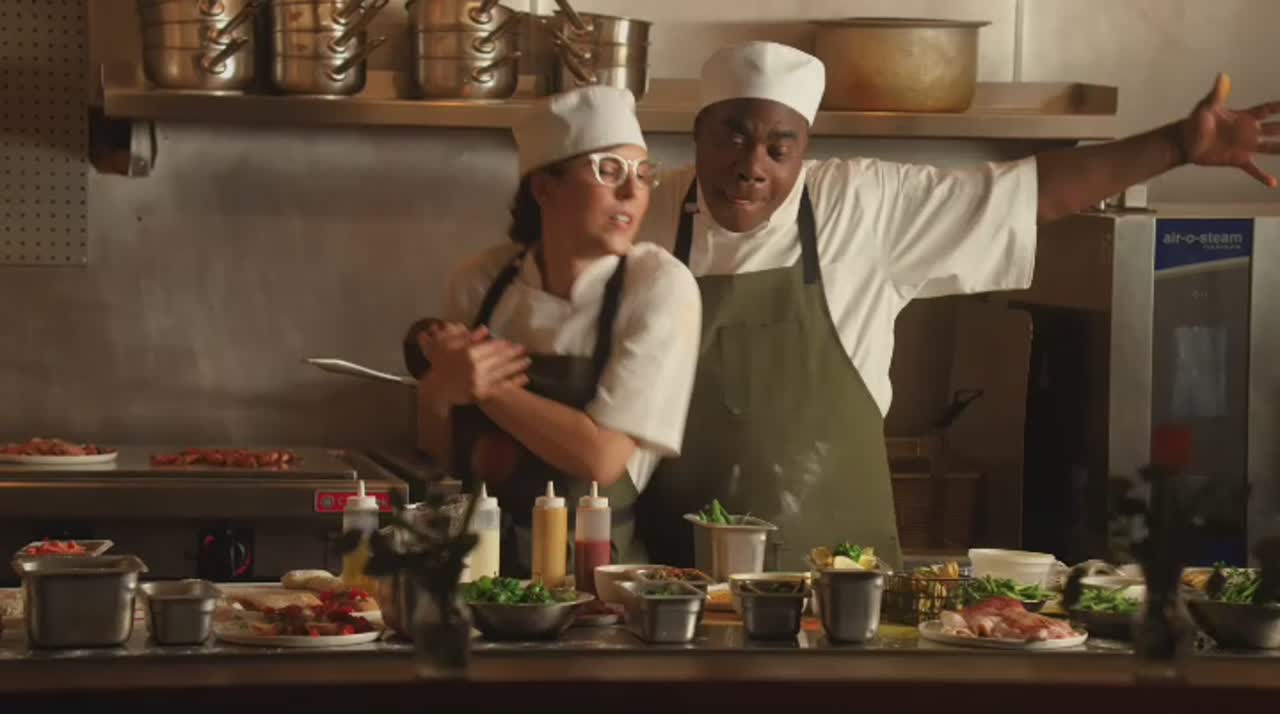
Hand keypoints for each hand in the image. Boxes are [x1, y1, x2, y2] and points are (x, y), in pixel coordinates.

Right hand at [420, 326, 529, 404]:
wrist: (436, 389)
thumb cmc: (442, 365)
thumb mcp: (449, 346)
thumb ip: (468, 337)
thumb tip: (485, 329)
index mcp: (468, 353)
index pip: (490, 347)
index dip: (502, 345)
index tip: (511, 342)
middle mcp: (476, 367)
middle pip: (499, 358)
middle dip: (513, 354)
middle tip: (524, 349)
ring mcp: (479, 381)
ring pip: (502, 372)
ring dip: (517, 366)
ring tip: (527, 361)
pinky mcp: (482, 393)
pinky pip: (501, 387)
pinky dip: (513, 382)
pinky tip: (524, 378)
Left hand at [1180, 72, 1279, 186]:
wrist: (1185, 141)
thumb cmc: (1196, 121)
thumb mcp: (1207, 106)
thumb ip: (1218, 93)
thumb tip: (1222, 76)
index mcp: (1244, 117)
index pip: (1268, 110)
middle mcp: (1249, 131)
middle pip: (1276, 128)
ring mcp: (1245, 146)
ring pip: (1271, 147)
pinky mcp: (1237, 159)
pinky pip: (1253, 169)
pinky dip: (1262, 176)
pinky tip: (1273, 184)